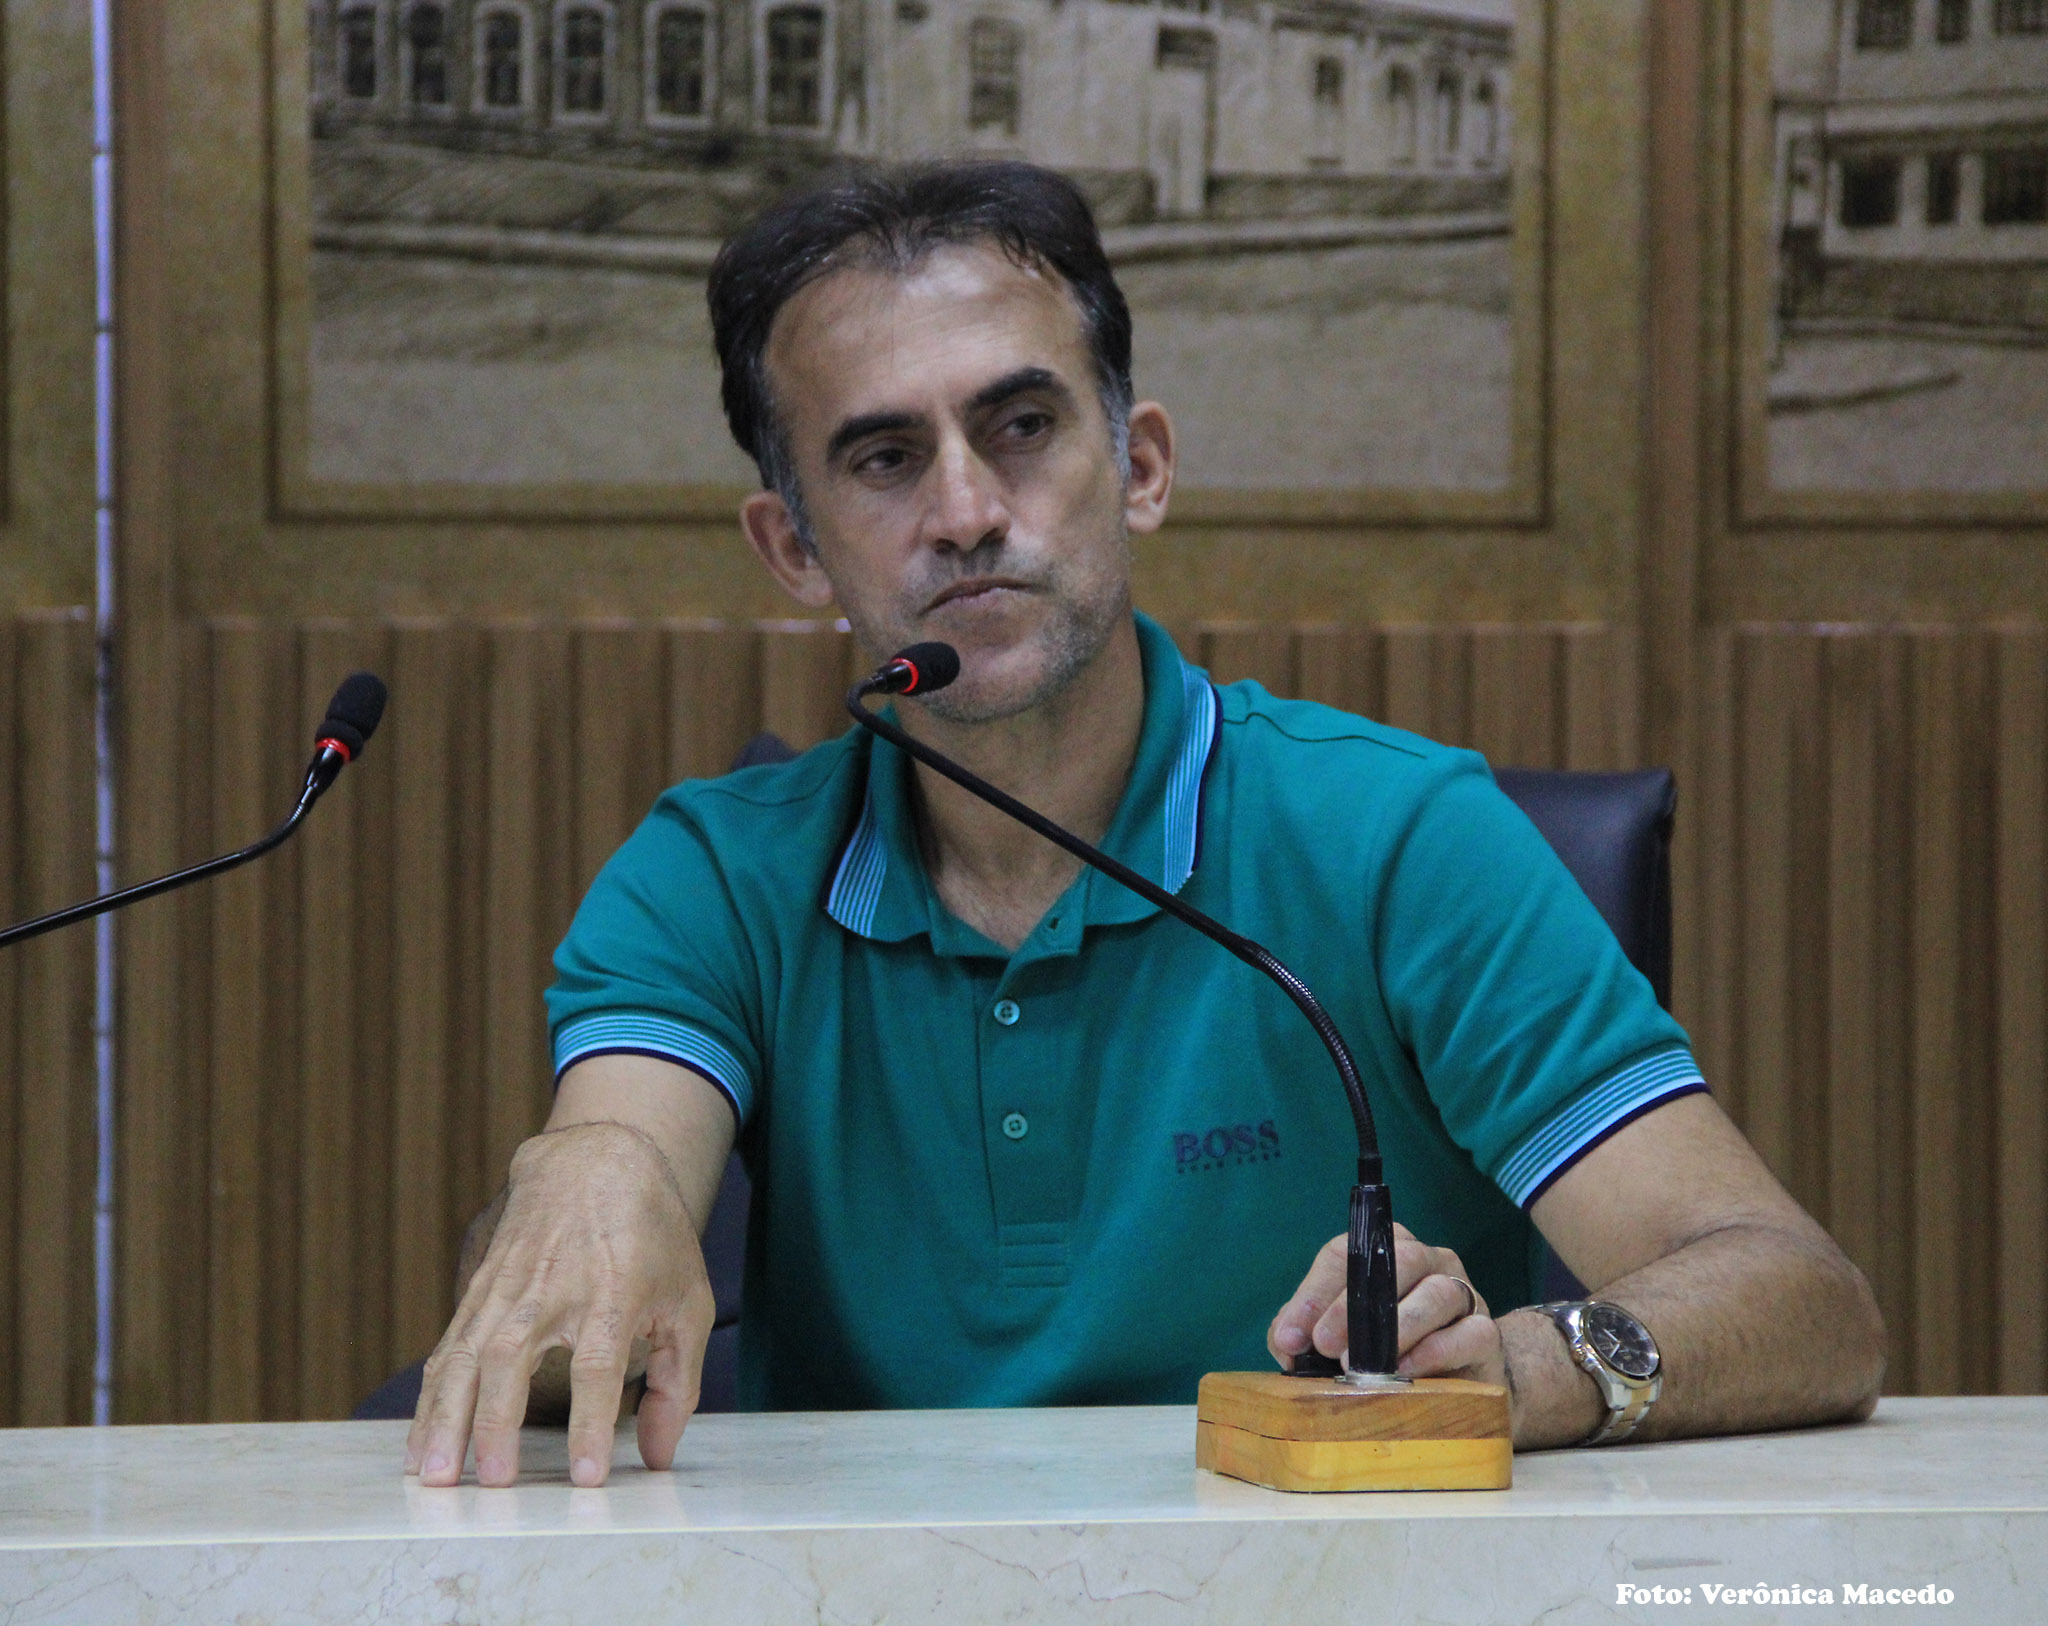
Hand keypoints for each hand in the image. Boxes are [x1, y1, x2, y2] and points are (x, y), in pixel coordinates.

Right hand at [406, 1119, 715, 1488]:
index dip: (592, 1421)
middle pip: (514, 1356)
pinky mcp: (479, 1289)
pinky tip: (420, 1443)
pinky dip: (430, 1398)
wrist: (596, 1159)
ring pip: (466, 1354)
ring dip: (446, 1417)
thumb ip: (679, 1382)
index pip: (599, 1364)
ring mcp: (508, 1286)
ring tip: (436, 1475)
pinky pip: (448, 1347)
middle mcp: (553, 1288)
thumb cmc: (652, 1236)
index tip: (586, 1475)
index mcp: (614, 1292)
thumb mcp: (688, 1299)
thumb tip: (657, 1457)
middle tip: (493, 1483)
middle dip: (498, 1422)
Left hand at [1266, 1222, 1502, 1386]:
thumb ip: (1304, 1333)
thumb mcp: (1338, 1338)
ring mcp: (1462, 1295)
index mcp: (1385, 1252)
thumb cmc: (1387, 1351)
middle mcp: (1428, 1262)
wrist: (1457, 1386)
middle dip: (1352, 1306)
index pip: (1347, 1253)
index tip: (1292, 1335)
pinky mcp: (1486, 1334)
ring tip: (1362, 1364)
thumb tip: (1286, 1341)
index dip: (1315, 1292)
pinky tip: (1406, 1370)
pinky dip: (1434, 1351)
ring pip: (1436, 1292)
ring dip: (1395, 1328)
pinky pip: (1469, 1333)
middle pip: (1396, 1261)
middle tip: (1324, 1346)